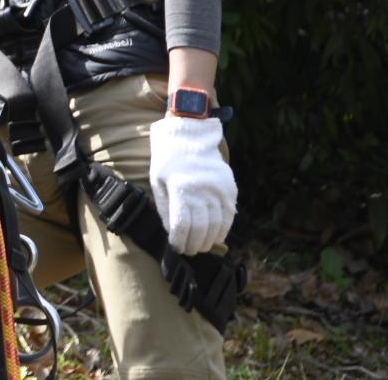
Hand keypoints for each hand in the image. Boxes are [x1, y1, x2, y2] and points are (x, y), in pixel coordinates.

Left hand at [148, 114, 236, 253]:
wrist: (190, 136)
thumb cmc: (169, 161)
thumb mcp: (158, 182)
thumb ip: (165, 208)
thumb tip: (172, 233)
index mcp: (180, 188)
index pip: (181, 226)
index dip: (178, 241)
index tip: (176, 248)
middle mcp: (202, 190)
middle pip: (200, 229)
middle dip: (194, 245)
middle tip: (188, 251)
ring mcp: (219, 190)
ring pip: (216, 226)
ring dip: (209, 241)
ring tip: (200, 246)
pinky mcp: (230, 189)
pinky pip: (229, 216)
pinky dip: (222, 230)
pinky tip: (215, 236)